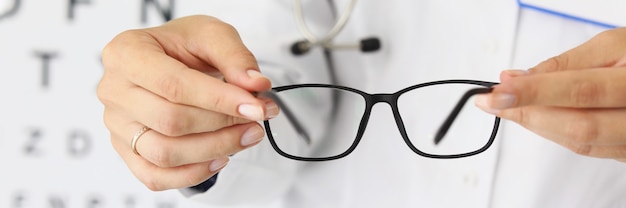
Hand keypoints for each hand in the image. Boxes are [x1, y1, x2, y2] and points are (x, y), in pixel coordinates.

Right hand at [97, 15, 277, 190]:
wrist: (169, 58)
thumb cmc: (184, 45)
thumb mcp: (211, 34)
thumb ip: (235, 57)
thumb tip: (256, 85)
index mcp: (126, 53)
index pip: (173, 85)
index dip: (219, 100)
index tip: (256, 106)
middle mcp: (114, 91)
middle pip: (170, 121)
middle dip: (222, 124)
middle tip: (258, 118)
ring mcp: (117, 125)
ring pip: (164, 153)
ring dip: (214, 150)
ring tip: (247, 135)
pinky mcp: (127, 150)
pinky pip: (155, 177)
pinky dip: (192, 174)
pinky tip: (221, 158)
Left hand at [475, 27, 625, 161]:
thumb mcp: (614, 45)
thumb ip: (567, 63)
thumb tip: (519, 78)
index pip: (581, 90)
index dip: (535, 92)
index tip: (497, 91)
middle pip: (578, 125)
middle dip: (527, 113)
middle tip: (491, 101)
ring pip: (578, 141)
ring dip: (535, 123)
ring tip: (505, 105)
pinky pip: (586, 148)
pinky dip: (553, 132)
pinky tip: (533, 117)